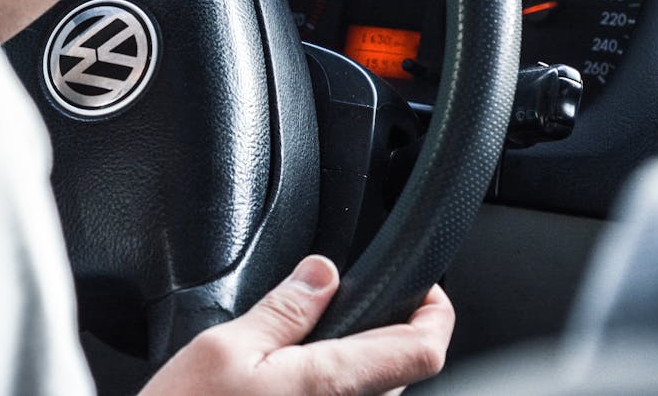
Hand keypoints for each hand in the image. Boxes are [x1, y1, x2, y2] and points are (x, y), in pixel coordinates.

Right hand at [139, 255, 454, 395]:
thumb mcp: (223, 349)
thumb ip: (282, 311)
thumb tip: (323, 273)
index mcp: (330, 386)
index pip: (423, 350)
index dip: (434, 313)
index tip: (424, 289)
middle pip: (394, 372)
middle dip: (375, 334)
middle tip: (334, 309)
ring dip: (345, 369)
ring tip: (292, 354)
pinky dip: (322, 395)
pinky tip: (277, 391)